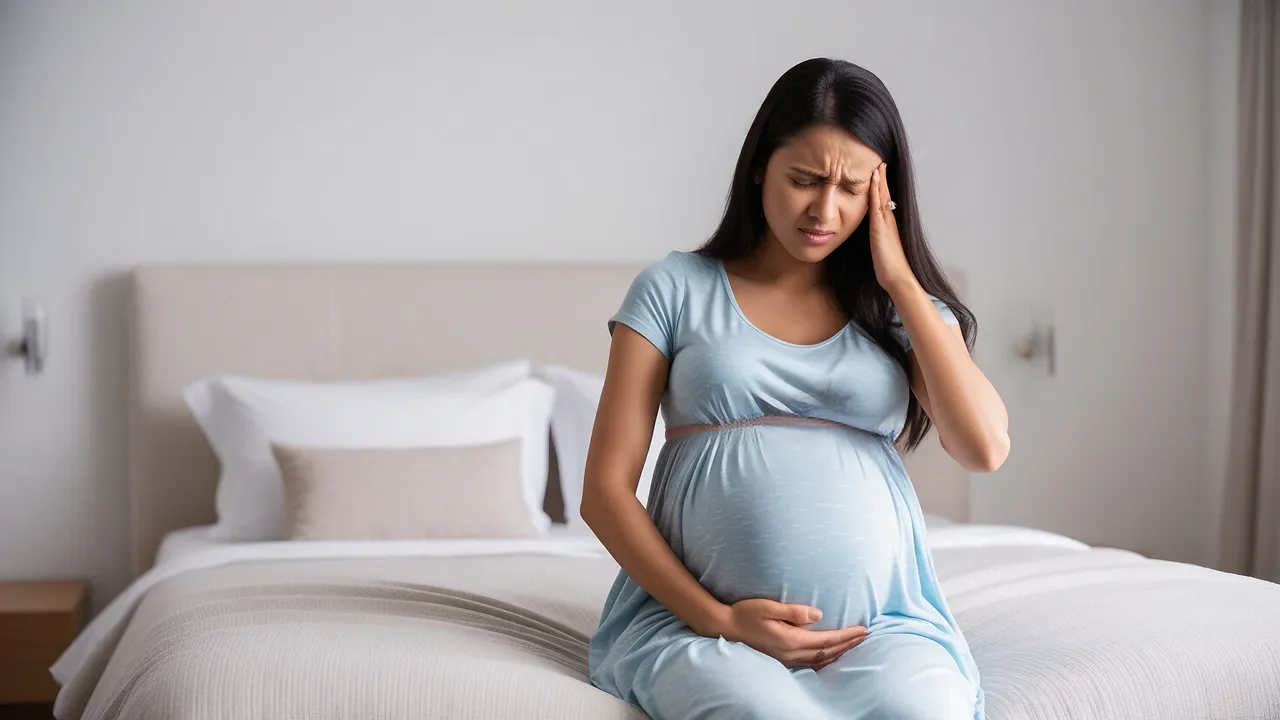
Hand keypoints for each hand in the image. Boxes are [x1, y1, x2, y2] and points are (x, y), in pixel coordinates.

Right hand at [720, 598, 866, 670]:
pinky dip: (825, 659)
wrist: (725, 627)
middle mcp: (791, 653)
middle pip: (827, 652)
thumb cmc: (745, 613)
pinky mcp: (781, 660)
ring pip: (820, 660)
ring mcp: (786, 659)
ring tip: (852, 646)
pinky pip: (810, 663)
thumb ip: (794, 612)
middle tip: (865, 637)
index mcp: (791, 639)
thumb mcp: (769, 606)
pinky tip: (829, 656)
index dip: (846, 636)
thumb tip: (818, 615)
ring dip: (839, 653)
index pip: (826, 640)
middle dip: (848, 645)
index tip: (862, 630)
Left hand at [868, 162, 914, 293]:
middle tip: (880, 162)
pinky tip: (872, 182)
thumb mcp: (881, 247)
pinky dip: (874, 193)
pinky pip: (876, 206)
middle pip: (885, 194)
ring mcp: (885, 223)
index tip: (878, 172)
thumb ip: (878, 237)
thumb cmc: (889, 266)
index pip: (883, 200)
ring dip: (879, 181)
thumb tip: (874, 234)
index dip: (881, 186)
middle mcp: (888, 220)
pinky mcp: (880, 229)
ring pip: (882, 197)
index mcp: (888, 224)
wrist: (898, 278)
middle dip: (882, 178)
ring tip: (878, 166)